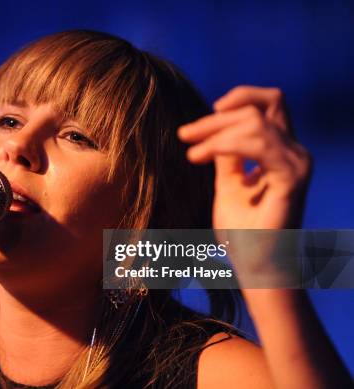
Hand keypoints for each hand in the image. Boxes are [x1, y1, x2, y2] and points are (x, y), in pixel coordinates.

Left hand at [178, 86, 311, 229]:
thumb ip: (227, 154)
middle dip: (216, 118)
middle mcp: (294, 153)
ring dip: (216, 131)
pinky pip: (258, 144)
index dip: (235, 100)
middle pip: (259, 108)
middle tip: (185, 135)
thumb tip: (215, 125)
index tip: (197, 126)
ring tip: (191, 152)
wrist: (255, 267)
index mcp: (281, 151)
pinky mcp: (291, 177)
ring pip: (256, 121)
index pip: (268, 103)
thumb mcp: (228, 183)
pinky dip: (224, 143)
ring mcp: (296, 164)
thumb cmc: (243, 232)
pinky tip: (200, 156)